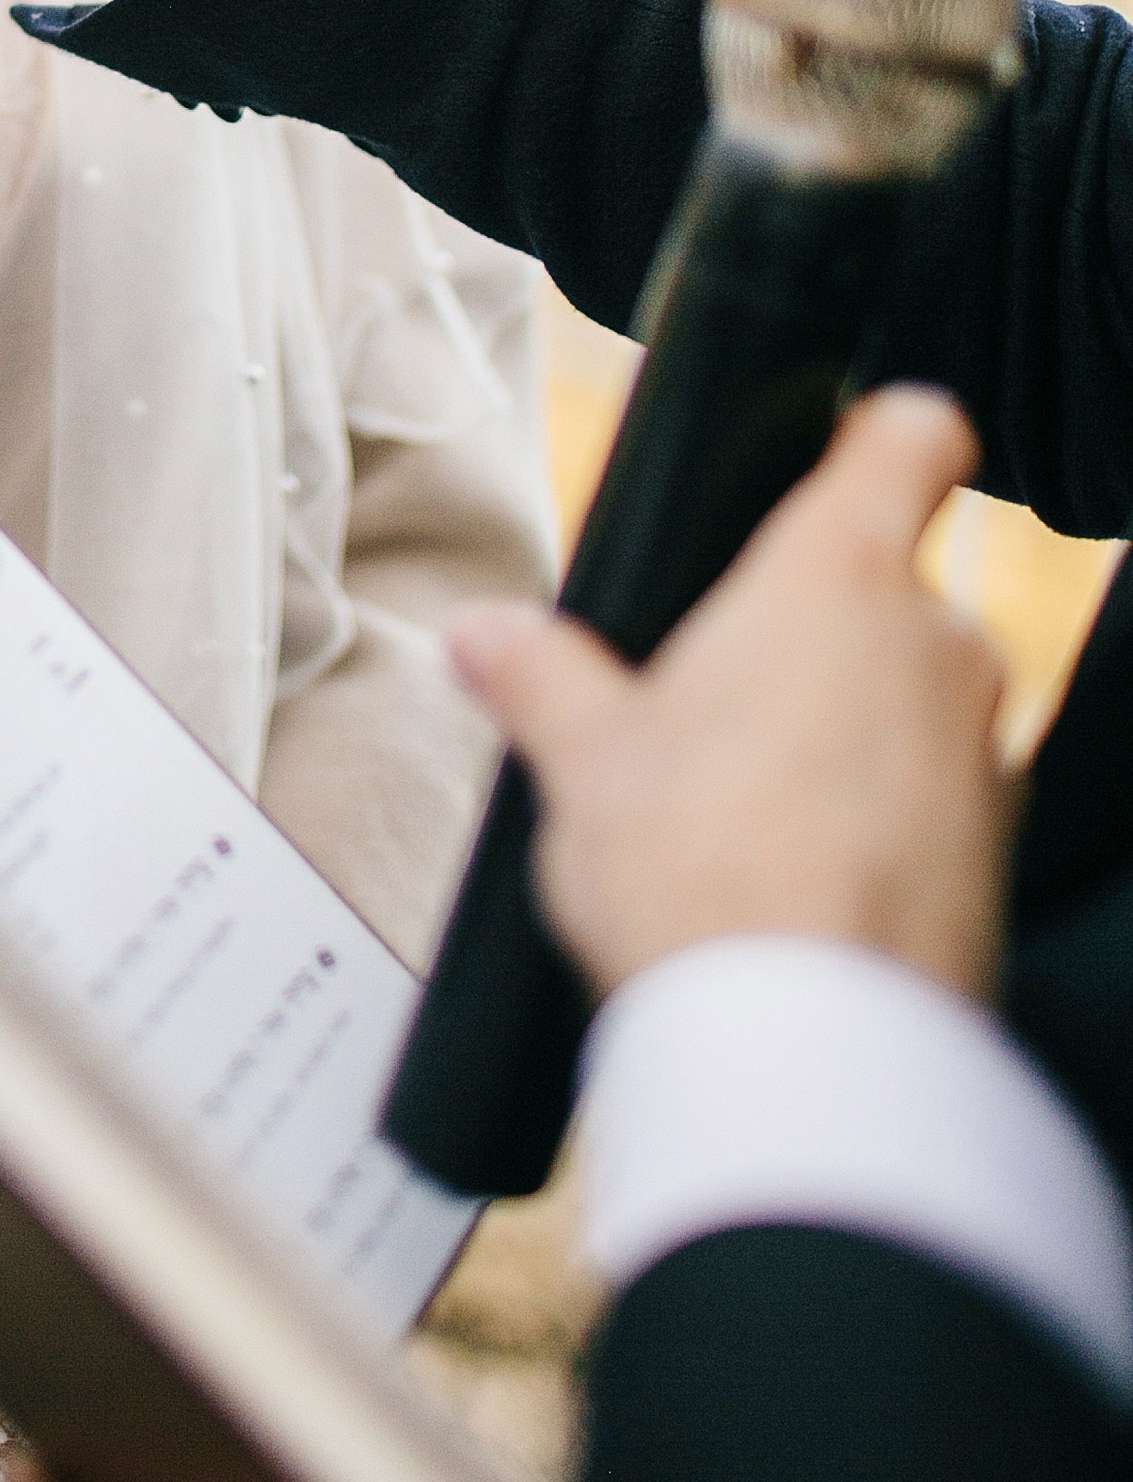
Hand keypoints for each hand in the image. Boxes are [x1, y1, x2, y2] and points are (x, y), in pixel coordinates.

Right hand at [449, 385, 1013, 1005]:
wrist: (805, 1051)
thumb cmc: (699, 870)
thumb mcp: (580, 761)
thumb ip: (537, 677)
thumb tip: (482, 636)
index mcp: (836, 576)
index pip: (912, 437)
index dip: (883, 430)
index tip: (844, 448)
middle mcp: (935, 643)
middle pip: (888, 588)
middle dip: (812, 635)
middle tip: (714, 701)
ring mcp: (985, 753)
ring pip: (913, 702)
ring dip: (848, 734)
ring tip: (745, 811)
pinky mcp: (999, 857)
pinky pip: (937, 803)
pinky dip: (881, 825)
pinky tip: (796, 883)